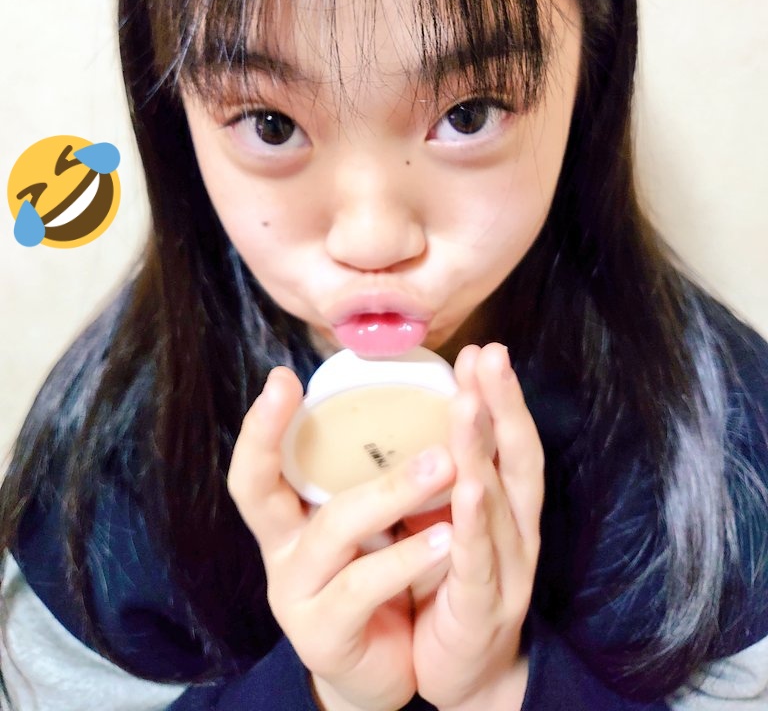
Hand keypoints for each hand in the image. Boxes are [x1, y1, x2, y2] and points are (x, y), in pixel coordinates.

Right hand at [227, 366, 456, 710]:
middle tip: (295, 385)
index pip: (258, 464)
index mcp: (288, 515)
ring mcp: (296, 594)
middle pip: (258, 490)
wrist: (387, 670)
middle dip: (274, 435)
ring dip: (391, 492)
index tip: (282, 377)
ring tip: (444, 463)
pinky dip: (407, 558)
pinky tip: (447, 539)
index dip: (261, 424)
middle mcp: (281, 550)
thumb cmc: (379, 576)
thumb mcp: (367, 521)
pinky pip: (363, 588)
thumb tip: (407, 396)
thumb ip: (369, 474)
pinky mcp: (324, 634)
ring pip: (332, 530)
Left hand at [410, 344, 542, 710]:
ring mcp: (505, 571)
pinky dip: (474, 525)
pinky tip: (467, 490)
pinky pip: (478, 563)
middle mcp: (514, 532)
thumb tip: (408, 417)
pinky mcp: (483, 610)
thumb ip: (440, 475)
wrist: (464, 679)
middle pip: (516, 459)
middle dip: (501, 404)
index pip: (509, 441)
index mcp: (504, 508)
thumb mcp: (447, 522)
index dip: (500, 395)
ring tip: (469, 403)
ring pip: (496, 503)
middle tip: (487, 355)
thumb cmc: (451, 587)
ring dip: (484, 450)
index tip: (483, 349)